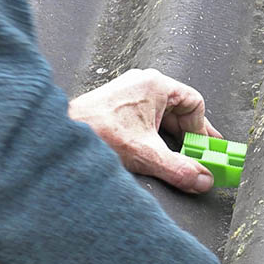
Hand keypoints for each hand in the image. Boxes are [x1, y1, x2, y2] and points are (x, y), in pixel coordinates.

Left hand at [68, 68, 221, 193]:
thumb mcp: (146, 155)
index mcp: (155, 85)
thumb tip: (202, 178)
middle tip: (198, 158)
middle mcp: (142, 85)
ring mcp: (129, 96)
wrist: (58, 134)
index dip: (203, 130)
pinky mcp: (117, 108)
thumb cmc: (94, 131)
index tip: (206, 151)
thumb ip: (180, 169)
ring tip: (176, 160)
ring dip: (171, 141)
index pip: (194, 105)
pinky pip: (146, 122)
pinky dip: (155, 140)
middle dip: (189, 138)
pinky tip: (154, 156)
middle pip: (180, 112)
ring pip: (162, 118)